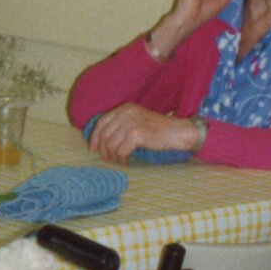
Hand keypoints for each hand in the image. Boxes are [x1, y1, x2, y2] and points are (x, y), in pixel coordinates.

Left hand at [85, 104, 201, 162]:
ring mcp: (131, 123)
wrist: (177, 132)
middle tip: (107, 159)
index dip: (95, 137)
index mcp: (124, 108)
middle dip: (103, 149)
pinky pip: (121, 151)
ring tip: (119, 160)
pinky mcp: (137, 135)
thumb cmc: (157, 129)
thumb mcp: (136, 120)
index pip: (101, 122)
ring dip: (113, 155)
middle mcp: (125, 113)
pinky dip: (122, 158)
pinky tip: (126, 161)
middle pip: (104, 134)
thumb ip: (120, 124)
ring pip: (111, 144)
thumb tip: (100, 139)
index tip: (93, 149)